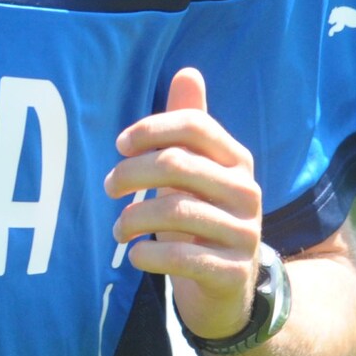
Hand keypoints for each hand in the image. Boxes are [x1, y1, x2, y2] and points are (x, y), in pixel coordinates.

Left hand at [105, 68, 264, 340]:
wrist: (227, 285)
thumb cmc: (201, 214)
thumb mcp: (196, 170)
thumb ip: (190, 126)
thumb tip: (188, 71)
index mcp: (236, 160)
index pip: (194, 125)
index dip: (151, 128)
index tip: (119, 144)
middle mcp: (246, 192)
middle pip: (177, 164)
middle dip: (130, 172)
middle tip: (109, 187)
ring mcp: (244, 233)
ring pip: (175, 211)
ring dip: (132, 218)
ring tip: (117, 228)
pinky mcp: (233, 271)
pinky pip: (183, 257)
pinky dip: (149, 255)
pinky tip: (134, 256)